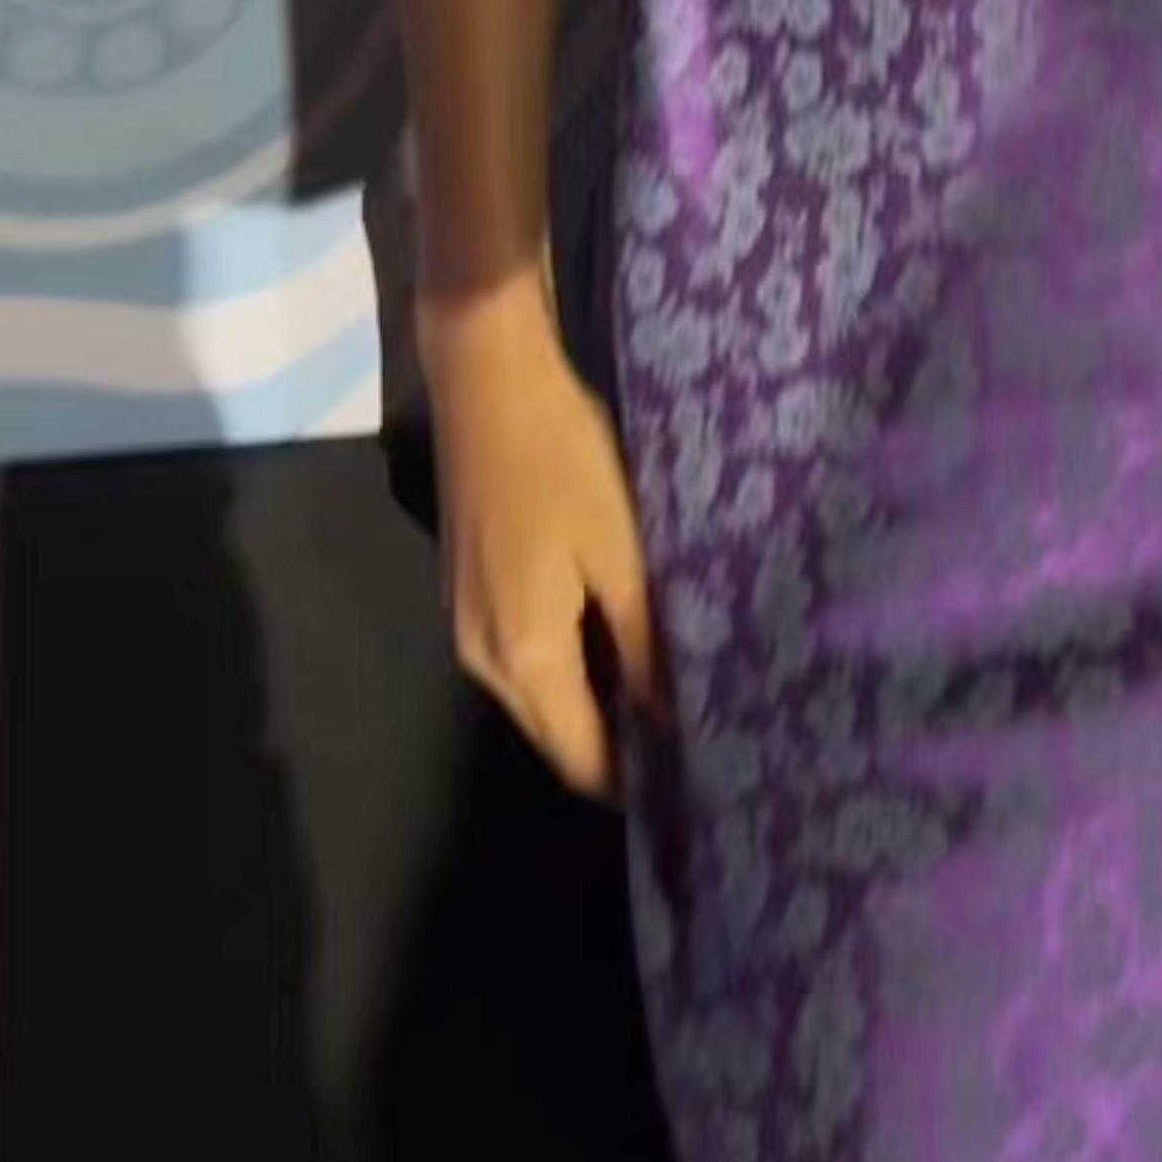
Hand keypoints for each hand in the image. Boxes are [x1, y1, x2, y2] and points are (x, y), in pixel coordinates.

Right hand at [421, 279, 663, 797]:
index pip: (579, 756)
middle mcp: (482, 659)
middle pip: (553, 731)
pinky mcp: (467, 589)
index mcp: (522, 658)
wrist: (486, 379)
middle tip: (692, 739)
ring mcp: (467, 623)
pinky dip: (566, 664)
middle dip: (614, 746)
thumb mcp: (620, 553)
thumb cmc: (562, 460)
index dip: (632, 780)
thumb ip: (643, 645)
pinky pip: (521, 655)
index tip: (694, 782)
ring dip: (591, 702)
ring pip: (536, 693)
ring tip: (665, 695)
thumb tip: (671, 722)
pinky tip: (615, 642)